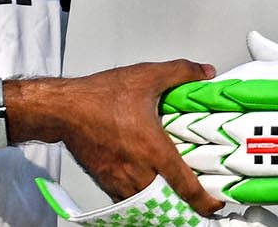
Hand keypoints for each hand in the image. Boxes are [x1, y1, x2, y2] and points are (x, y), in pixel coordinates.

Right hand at [55, 59, 224, 216]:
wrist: (63, 109)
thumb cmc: (100, 96)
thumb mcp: (146, 76)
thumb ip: (180, 73)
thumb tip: (204, 72)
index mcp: (154, 150)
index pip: (186, 186)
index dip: (204, 201)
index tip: (214, 204)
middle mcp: (139, 171)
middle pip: (168, 201)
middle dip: (181, 202)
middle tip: (193, 197)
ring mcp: (120, 180)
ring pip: (147, 204)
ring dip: (159, 200)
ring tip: (168, 192)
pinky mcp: (105, 181)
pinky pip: (126, 200)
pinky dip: (137, 198)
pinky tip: (141, 186)